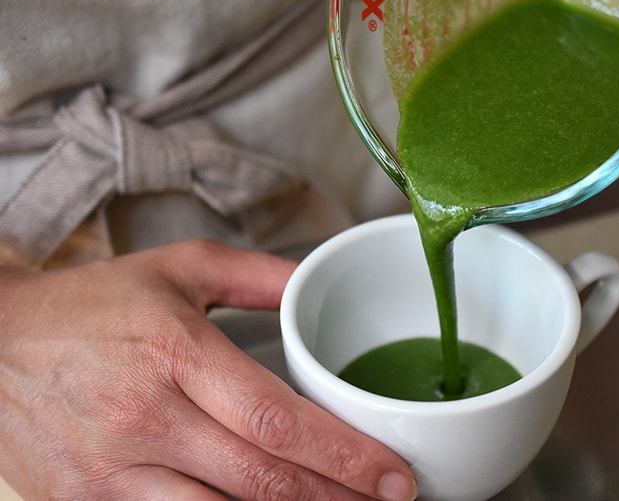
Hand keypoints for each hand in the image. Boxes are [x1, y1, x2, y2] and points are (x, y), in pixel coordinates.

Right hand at [0, 240, 416, 500]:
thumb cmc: (96, 304)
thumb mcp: (179, 267)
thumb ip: (257, 275)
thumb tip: (317, 284)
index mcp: (174, 351)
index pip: (275, 418)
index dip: (344, 455)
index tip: (395, 475)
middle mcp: (144, 417)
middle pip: (261, 479)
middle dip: (337, 499)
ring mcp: (111, 471)